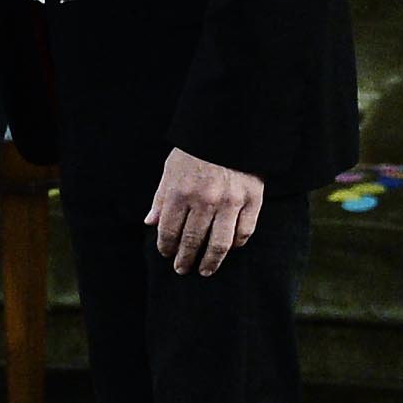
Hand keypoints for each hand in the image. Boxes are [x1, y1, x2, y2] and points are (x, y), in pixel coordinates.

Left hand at [147, 149, 266, 274]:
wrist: (230, 132)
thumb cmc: (195, 151)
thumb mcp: (170, 170)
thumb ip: (160, 198)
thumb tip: (149, 223)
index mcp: (180, 192)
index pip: (169, 230)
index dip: (166, 246)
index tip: (165, 254)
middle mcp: (204, 201)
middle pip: (193, 241)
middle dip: (185, 259)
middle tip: (182, 269)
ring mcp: (231, 202)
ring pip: (220, 243)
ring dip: (211, 261)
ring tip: (205, 270)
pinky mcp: (253, 200)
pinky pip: (244, 231)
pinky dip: (236, 244)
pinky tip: (229, 250)